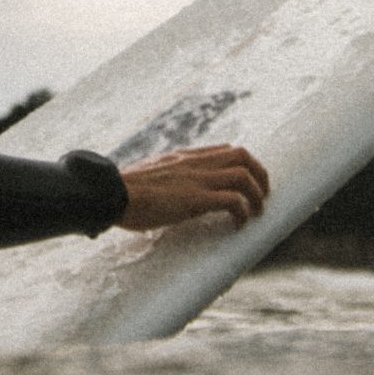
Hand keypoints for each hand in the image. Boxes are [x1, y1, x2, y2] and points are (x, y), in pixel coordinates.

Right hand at [116, 144, 269, 231]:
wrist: (112, 193)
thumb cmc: (123, 190)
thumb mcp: (149, 174)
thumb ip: (164, 177)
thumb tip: (165, 191)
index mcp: (183, 157)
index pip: (224, 149)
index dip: (243, 164)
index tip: (247, 182)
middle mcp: (194, 163)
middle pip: (243, 155)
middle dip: (260, 175)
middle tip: (262, 196)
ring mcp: (196, 180)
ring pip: (244, 175)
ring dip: (256, 195)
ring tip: (255, 213)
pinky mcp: (195, 199)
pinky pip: (232, 200)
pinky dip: (243, 212)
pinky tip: (239, 225)